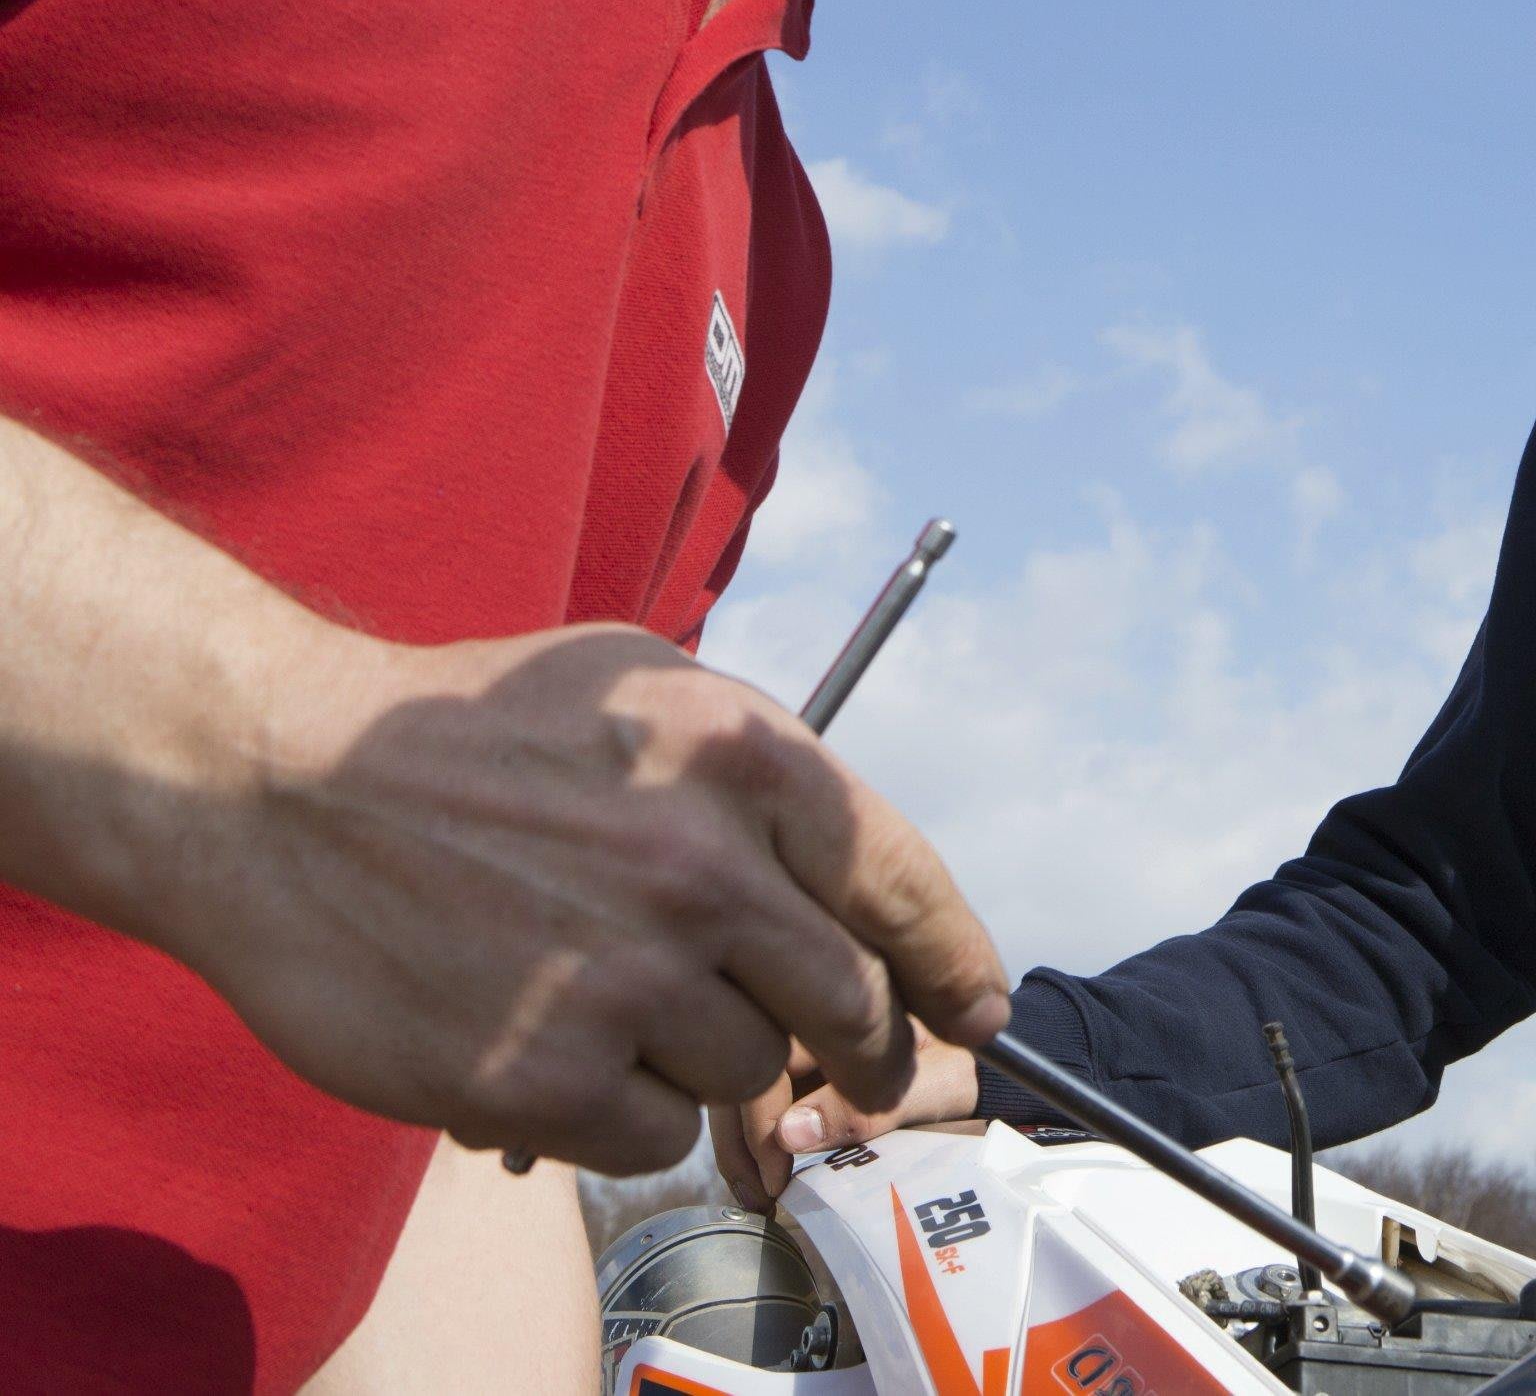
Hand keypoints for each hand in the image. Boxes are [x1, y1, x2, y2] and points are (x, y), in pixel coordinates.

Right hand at [155, 621, 1007, 1175]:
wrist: (275, 786)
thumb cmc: (468, 731)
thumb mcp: (645, 686)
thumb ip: (765, 776)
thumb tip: (865, 883)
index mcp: (745, 760)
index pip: (904, 887)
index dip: (955, 963)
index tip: (975, 1007)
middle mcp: (702, 868)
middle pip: (849, 1006)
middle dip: (865, 1049)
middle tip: (852, 1065)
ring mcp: (624, 978)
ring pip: (748, 1075)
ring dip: (710, 1062)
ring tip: (623, 1005)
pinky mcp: (543, 1076)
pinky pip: (651, 1134)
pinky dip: (622, 1112)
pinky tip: (560, 1049)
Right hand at [712, 1023, 980, 1207]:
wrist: (997, 1071)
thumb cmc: (974, 1070)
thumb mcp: (937, 1089)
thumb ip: (873, 1108)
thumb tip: (789, 1132)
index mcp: (852, 985)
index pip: (771, 1042)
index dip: (760, 1113)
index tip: (776, 1172)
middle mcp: (814, 1001)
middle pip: (744, 1059)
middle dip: (740, 1134)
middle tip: (759, 1194)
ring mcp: (800, 1029)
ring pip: (738, 1077)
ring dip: (740, 1139)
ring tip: (757, 1193)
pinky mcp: (796, 1060)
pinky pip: (753, 1089)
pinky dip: (751, 1135)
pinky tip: (761, 1175)